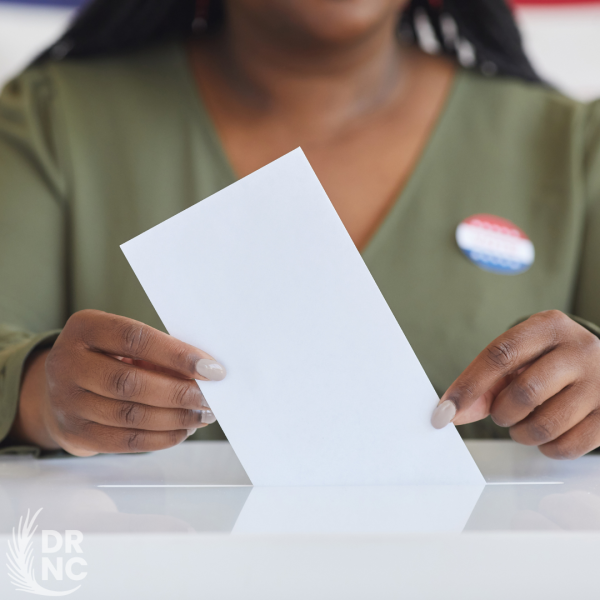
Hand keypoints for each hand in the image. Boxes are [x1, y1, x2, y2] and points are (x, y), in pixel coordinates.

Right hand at [11, 310, 225, 455]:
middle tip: (210, 398)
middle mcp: (67, 363)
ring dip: (176, 418)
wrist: (59, 389)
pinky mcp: (76, 434)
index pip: (134, 340)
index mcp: (85, 328)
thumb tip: (205, 372)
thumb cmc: (106, 358)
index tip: (211, 368)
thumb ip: (157, 353)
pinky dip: (162, 438)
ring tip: (203, 415)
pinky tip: (183, 429)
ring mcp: (67, 402)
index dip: (176, 355)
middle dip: (179, 392)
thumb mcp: (122, 343)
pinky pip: (126, 442)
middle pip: (130, 383)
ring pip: (130, 415)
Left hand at [431, 310, 599, 458]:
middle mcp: (579, 350)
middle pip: (523, 393)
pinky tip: (548, 434)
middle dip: (501, 413)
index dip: (468, 386)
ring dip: (522, 433)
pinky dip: (547, 448)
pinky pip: (567, 446)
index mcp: (548, 327)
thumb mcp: (518, 359)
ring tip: (524, 423)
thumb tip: (453, 413)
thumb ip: (484, 384)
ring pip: (545, 425)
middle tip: (502, 414)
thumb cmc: (549, 362)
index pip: (499, 356)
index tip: (444, 411)